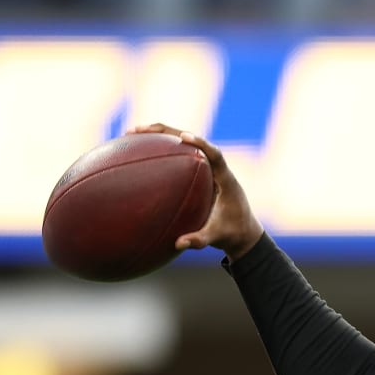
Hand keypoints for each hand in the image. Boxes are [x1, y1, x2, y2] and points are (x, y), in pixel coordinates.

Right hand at [127, 124, 264, 260]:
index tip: (184, 136)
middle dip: (166, 132)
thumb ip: (200, 241)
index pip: (215, 155)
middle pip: (192, 141)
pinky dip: (160, 153)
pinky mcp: (199, 174)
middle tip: (139, 130)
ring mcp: (207, 170)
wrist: (244, 233)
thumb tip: (178, 244)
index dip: (201, 143)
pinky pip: (179, 158)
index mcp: (226, 180)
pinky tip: (137, 155)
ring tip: (130, 134)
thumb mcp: (218, 238)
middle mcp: (216, 169)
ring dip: (160, 137)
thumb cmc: (233, 234)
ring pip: (183, 146)